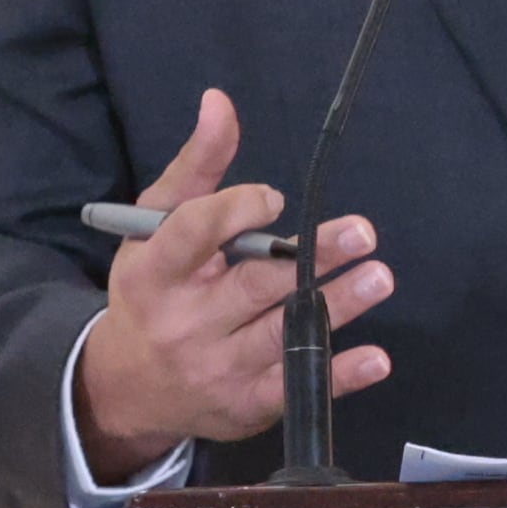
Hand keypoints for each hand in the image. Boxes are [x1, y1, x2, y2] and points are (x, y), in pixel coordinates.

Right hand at [73, 90, 393, 482]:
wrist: (127, 387)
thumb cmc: (152, 289)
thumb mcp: (156, 225)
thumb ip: (196, 166)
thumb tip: (220, 101)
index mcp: (153, 272)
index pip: (193, 234)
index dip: (235, 212)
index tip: (275, 198)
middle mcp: (183, 323)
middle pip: (253, 287)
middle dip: (311, 259)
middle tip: (363, 232)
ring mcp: (215, 370)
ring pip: (283, 335)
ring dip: (336, 306)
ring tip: (379, 276)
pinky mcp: (245, 406)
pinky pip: (296, 388)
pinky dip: (337, 375)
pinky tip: (375, 357)